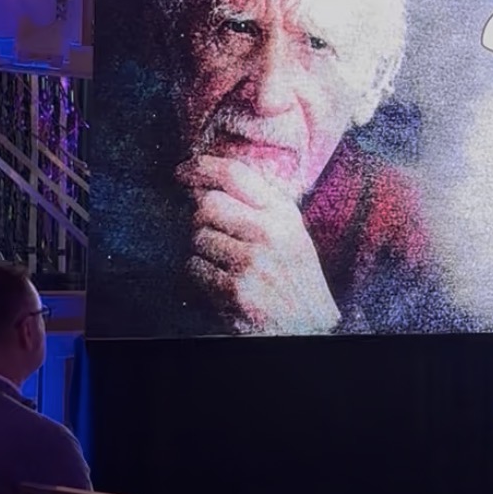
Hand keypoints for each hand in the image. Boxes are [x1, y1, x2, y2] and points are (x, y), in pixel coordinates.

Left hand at [177, 156, 339, 334]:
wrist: (308, 327)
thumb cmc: (294, 279)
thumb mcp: (291, 233)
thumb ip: (259, 205)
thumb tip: (206, 183)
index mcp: (284, 214)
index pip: (235, 174)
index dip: (201, 167)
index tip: (183, 170)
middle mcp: (269, 233)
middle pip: (207, 204)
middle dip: (200, 218)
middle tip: (211, 232)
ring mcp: (252, 262)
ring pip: (198, 238)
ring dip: (203, 251)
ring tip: (226, 264)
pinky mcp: (236, 291)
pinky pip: (194, 268)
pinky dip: (200, 275)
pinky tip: (221, 282)